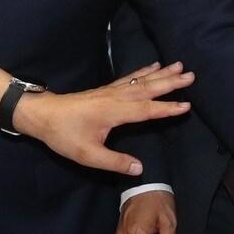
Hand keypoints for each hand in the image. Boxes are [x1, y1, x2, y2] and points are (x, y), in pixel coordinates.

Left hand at [15, 62, 193, 175]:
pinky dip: (144, 71)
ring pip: (141, 80)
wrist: (42, 115)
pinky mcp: (106, 90)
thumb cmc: (63, 135)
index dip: (166, 109)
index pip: (146, 110)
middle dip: (170, 82)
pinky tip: (154, 66)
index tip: (186, 105)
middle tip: (191, 75)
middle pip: (148, 88)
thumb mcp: (87, 155)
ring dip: (161, 73)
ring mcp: (111, 91)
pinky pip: (130, 78)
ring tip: (179, 66)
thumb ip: (115, 162)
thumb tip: (140, 168)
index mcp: (113, 113)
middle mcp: (115, 98)